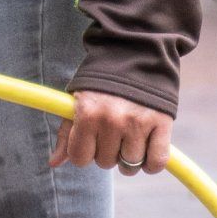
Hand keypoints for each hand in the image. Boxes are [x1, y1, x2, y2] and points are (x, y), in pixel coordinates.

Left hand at [49, 90, 172, 176]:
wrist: (135, 52)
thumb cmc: (101, 82)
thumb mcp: (78, 101)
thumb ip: (66, 133)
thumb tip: (54, 163)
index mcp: (87, 113)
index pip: (80, 158)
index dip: (84, 151)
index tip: (90, 139)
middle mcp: (112, 120)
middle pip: (106, 162)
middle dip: (107, 150)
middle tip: (112, 130)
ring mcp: (138, 122)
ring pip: (130, 165)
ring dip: (129, 157)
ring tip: (129, 136)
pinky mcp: (162, 122)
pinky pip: (156, 162)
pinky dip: (152, 162)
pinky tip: (147, 149)